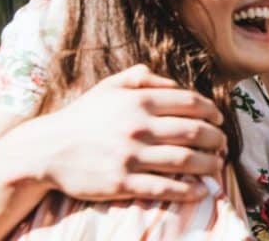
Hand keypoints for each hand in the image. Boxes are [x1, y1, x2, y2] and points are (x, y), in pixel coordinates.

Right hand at [18, 65, 226, 201]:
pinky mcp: (122, 182)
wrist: (45, 149)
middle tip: (223, 145)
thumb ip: (142, 77)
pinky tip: (200, 190)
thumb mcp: (109, 87)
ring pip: (186, 160)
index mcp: (139, 100)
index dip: (212, 111)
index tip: (220, 119)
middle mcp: (138, 127)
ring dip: (210, 164)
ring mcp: (131, 156)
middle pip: (195, 132)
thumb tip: (174, 84)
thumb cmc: (83, 116)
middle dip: (217, 139)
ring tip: (217, 166)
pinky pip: (165, 187)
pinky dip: (188, 190)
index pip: (191, 103)